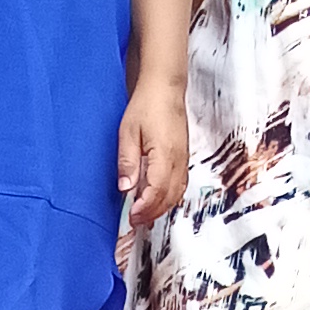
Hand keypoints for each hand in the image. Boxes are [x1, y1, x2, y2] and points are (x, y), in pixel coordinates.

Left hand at [118, 78, 188, 231]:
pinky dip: (169, 198)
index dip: (145, 208)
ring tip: (144, 214)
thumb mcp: (128, 133)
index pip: (156, 190)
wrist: (165, 89)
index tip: (132, 216)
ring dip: (161, 208)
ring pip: (176, 194)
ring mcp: (183, 160)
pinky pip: (180, 185)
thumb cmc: (147, 106)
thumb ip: (128, 162)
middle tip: (135, 221)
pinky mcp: (183, 158)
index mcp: (164, 154)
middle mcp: (178, 160)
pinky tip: (157, 200)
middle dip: (152, 213)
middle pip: (169, 197)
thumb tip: (125, 188)